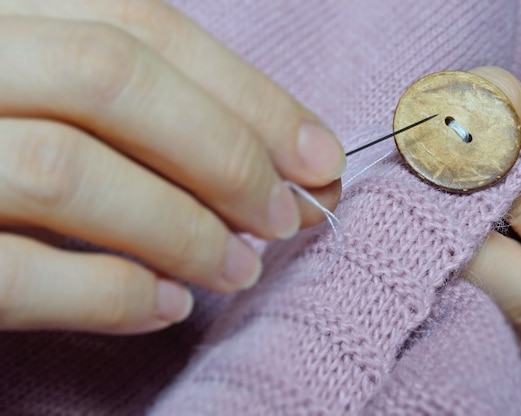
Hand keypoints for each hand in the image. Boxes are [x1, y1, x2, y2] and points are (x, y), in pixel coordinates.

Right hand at [0, 0, 343, 333]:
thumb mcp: (44, 86)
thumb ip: (133, 103)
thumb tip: (273, 156)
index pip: (140, 26)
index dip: (246, 93)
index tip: (317, 154)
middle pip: (112, 79)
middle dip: (224, 154)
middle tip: (288, 216)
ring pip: (67, 168)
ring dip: (181, 228)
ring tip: (241, 268)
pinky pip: (12, 271)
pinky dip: (109, 292)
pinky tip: (167, 305)